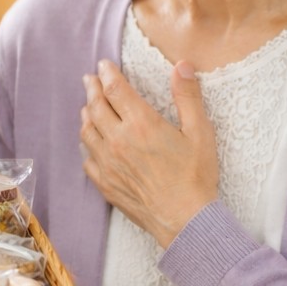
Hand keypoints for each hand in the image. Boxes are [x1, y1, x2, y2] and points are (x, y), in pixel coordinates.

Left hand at [81, 58, 218, 246]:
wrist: (184, 220)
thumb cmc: (196, 176)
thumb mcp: (200, 132)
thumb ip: (188, 96)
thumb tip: (182, 66)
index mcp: (141, 124)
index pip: (116, 89)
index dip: (107, 73)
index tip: (103, 65)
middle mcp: (118, 141)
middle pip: (95, 106)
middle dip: (92, 89)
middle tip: (90, 79)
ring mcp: (108, 163)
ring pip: (87, 131)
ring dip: (86, 114)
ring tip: (88, 105)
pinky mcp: (105, 182)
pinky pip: (87, 157)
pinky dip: (86, 143)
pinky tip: (90, 141)